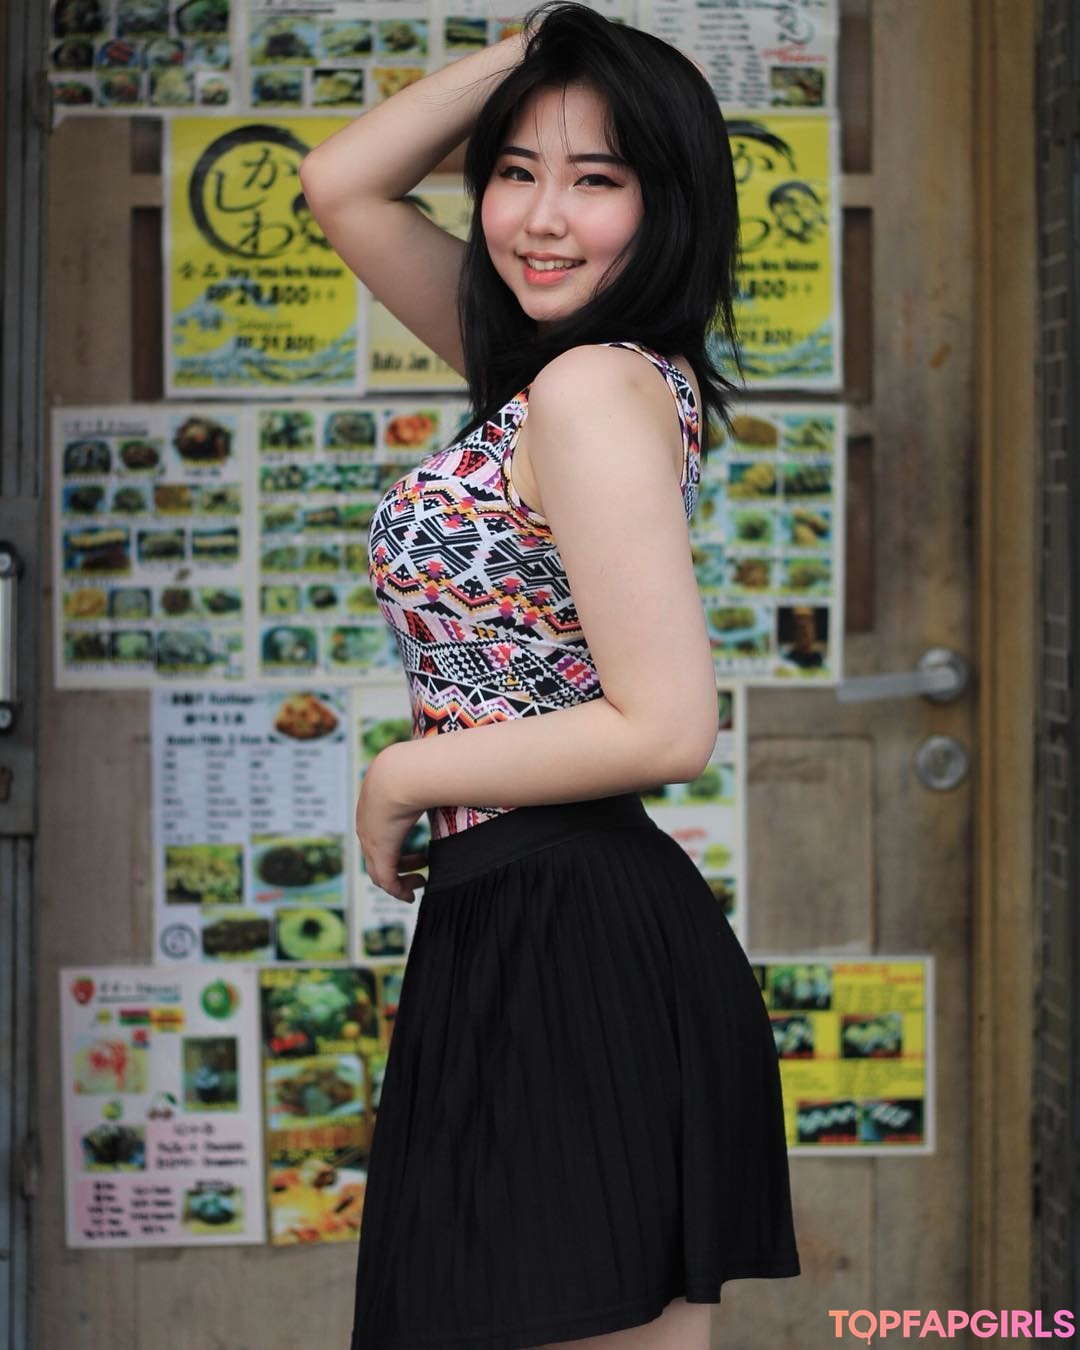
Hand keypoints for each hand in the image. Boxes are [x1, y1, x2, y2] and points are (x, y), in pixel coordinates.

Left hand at [355, 744, 427, 902]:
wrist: (400, 773)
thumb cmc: (416, 771)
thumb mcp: (418, 779)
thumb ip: (429, 784)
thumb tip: (450, 779)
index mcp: (373, 807)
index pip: (377, 834)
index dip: (395, 841)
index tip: (415, 848)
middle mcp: (366, 826)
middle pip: (375, 857)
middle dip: (400, 864)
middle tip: (422, 865)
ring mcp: (370, 841)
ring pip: (380, 872)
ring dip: (401, 879)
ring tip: (421, 881)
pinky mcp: (380, 852)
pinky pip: (387, 881)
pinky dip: (398, 891)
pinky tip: (411, 895)